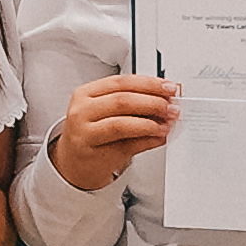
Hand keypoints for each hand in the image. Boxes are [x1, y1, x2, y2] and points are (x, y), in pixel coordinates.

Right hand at [47, 74, 176, 188]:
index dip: (148, 83)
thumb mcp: (109, 114)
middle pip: (123, 100)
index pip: (121, 82)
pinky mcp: (91, 150)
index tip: (168, 87)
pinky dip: (146, 139)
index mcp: (86, 93)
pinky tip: (158, 136)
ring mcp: (83, 130)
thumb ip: (135, 105)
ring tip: (167, 123)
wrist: (74, 163)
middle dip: (153, 102)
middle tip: (171, 106)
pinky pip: (124, 143)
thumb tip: (167, 101)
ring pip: (122, 122)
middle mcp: (82, 109)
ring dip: (151, 122)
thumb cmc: (93, 135)